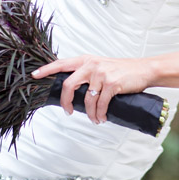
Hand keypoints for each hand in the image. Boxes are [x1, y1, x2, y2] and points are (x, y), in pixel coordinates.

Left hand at [32, 55, 150, 124]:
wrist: (144, 69)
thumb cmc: (122, 70)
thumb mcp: (101, 66)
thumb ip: (87, 73)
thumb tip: (73, 91)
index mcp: (86, 60)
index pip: (61, 63)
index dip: (46, 70)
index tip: (34, 75)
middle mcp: (91, 65)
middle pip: (68, 85)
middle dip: (66, 102)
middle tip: (69, 112)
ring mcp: (101, 74)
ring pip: (86, 100)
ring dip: (90, 114)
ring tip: (96, 119)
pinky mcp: (112, 84)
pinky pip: (100, 104)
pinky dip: (100, 114)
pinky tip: (102, 118)